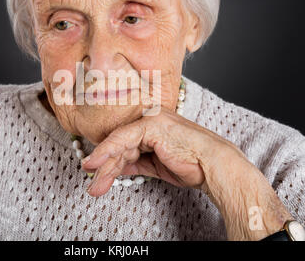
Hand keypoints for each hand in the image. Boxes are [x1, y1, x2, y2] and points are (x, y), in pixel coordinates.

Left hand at [81, 106, 225, 195]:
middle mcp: (148, 118)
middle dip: (104, 167)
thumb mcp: (154, 165)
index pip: (123, 142)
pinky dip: (108, 152)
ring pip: (118, 143)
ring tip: (95, 184)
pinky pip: (123, 139)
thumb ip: (134, 162)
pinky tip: (96, 164)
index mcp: (150, 126)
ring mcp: (149, 118)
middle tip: (93, 186)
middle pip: (119, 144)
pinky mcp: (151, 124)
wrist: (212, 165)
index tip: (94, 174)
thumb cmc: (190, 164)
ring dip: (104, 166)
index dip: (107, 160)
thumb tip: (113, 168)